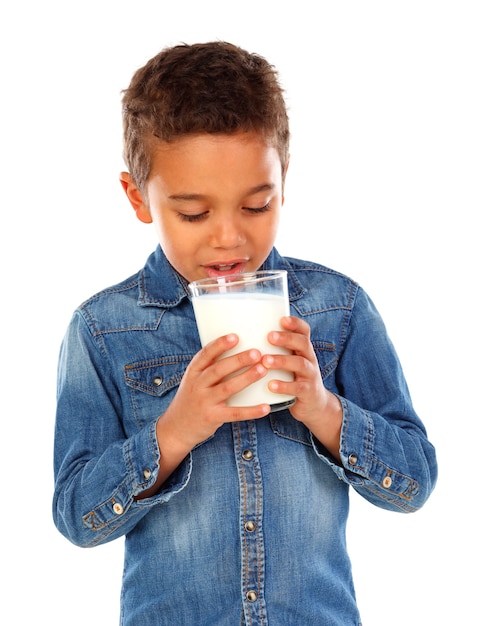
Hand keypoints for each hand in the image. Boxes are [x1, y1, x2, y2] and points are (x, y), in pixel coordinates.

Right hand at [161, 333, 269, 449]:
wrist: (176, 428)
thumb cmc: (192, 398)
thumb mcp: (194, 380)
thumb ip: (210, 367)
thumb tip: (239, 350)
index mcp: (193, 372)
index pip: (205, 354)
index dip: (220, 345)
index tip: (235, 336)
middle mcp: (197, 385)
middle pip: (218, 369)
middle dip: (238, 360)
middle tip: (256, 353)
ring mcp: (204, 402)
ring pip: (227, 388)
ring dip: (246, 378)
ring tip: (262, 370)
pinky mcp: (213, 417)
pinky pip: (234, 413)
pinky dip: (251, 411)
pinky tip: (265, 407)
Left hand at [262, 316, 342, 459]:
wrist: (314, 405)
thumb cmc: (293, 378)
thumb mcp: (290, 361)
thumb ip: (276, 349)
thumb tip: (246, 333)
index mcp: (303, 349)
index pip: (304, 331)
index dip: (295, 323)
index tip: (281, 319)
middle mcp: (309, 358)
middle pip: (302, 343)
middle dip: (286, 339)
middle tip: (269, 336)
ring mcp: (310, 375)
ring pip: (300, 364)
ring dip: (282, 361)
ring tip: (265, 361)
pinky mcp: (307, 392)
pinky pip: (298, 388)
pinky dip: (284, 386)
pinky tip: (271, 385)